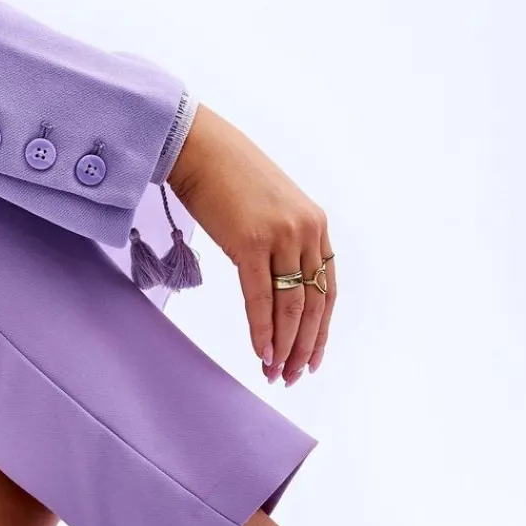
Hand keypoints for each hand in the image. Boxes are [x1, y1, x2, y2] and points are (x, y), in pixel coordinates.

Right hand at [168, 105, 335, 383]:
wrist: (198, 147)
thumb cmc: (227, 177)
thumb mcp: (270, 210)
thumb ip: (283, 244)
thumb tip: (278, 285)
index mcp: (316, 225)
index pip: (326, 290)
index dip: (321, 331)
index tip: (311, 359)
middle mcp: (306, 231)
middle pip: (312, 304)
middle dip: (303, 347)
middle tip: (292, 377)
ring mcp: (280, 236)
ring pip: (290, 306)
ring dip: (284, 346)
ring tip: (275, 373)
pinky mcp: (250, 242)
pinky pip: (260, 298)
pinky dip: (262, 330)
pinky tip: (262, 354)